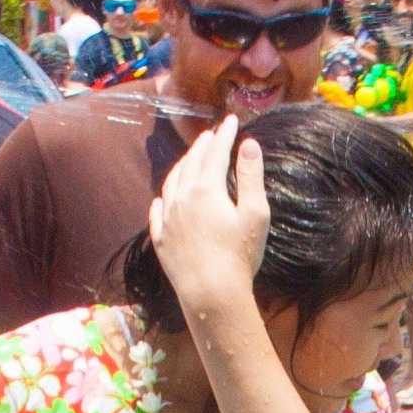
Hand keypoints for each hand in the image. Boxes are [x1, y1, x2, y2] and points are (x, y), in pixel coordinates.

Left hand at [148, 114, 271, 315]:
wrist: (211, 293)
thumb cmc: (239, 254)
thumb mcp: (255, 213)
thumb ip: (250, 176)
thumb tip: (249, 143)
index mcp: (206, 188)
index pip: (216, 152)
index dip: (225, 134)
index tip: (231, 120)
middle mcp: (182, 197)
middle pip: (191, 163)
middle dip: (203, 146)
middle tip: (211, 134)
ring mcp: (168, 219)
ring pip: (171, 182)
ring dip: (182, 166)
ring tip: (190, 158)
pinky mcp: (161, 240)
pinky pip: (157, 211)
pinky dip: (163, 198)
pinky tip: (164, 198)